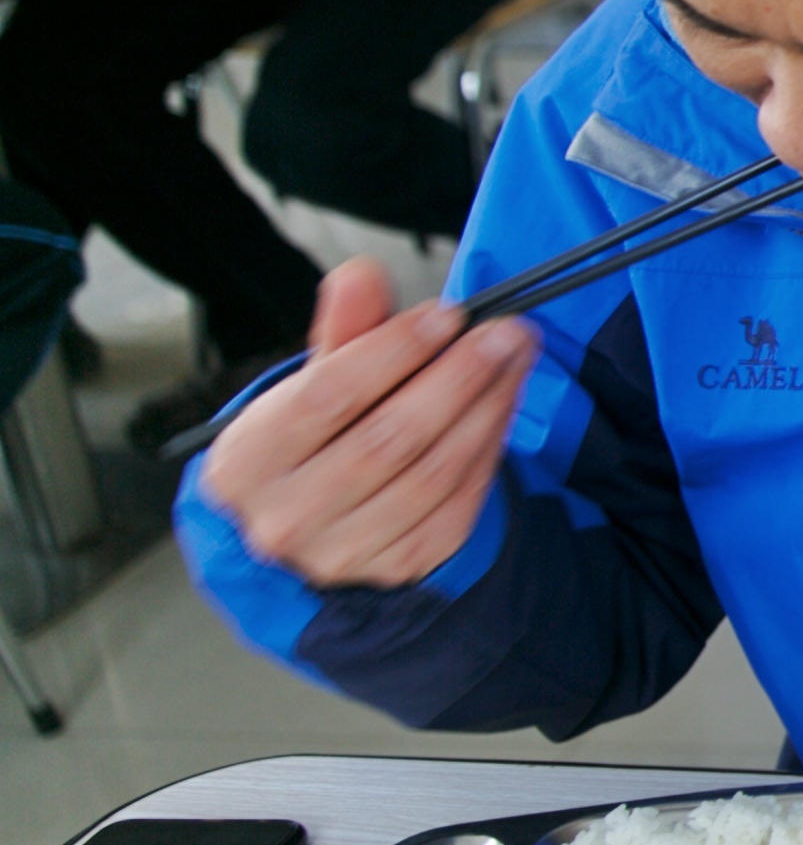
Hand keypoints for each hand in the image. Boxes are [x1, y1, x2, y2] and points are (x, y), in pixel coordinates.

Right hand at [198, 261, 537, 589]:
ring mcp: (341, 552)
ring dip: (486, 410)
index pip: (328, 396)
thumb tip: (363, 275)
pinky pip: (457, 504)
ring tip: (514, 360)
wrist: (306, 521)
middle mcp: (285, 517)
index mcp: (246, 461)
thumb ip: (341, 330)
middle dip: (459, 377)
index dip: (395, 350)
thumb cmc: (309, 438)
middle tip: (505, 332)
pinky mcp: (395, 568)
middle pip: (389, 438)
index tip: (448, 315)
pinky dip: (487, 451)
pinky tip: (502, 407)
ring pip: (431, 473)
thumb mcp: (310, 381)